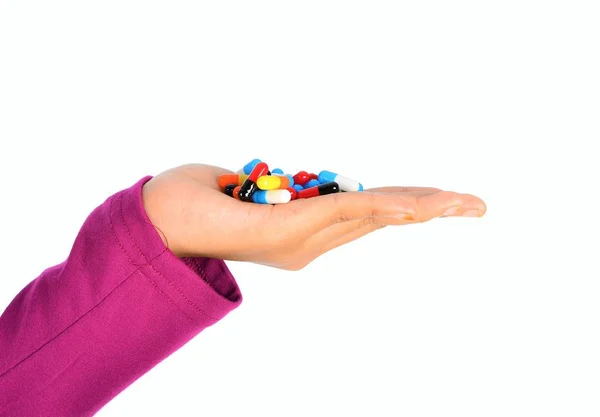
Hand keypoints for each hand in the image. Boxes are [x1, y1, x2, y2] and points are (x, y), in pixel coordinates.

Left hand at [142, 164, 485, 269]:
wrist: (156, 224)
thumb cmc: (192, 203)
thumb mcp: (241, 188)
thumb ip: (269, 189)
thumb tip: (278, 182)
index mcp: (304, 230)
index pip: (364, 212)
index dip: (402, 204)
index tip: (435, 198)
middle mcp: (311, 239)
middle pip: (381, 217)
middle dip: (430, 208)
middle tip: (474, 205)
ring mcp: (305, 236)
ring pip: (376, 216)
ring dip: (424, 207)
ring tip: (467, 204)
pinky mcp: (293, 229)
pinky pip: (351, 213)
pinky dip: (391, 206)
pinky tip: (426, 206)